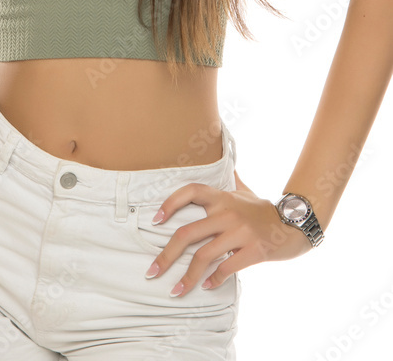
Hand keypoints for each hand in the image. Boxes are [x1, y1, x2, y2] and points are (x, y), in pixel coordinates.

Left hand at [144, 168, 312, 295]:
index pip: (190, 192)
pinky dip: (213, 279)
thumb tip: (222, 155)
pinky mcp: (253, 251)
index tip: (155, 220)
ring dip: (187, 277)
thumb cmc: (263, 209)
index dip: (170, 203)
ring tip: (175, 291)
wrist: (295, 225)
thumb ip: (229, 178)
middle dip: (166, 255)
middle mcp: (227, 212)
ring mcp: (240, 232)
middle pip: (187, 233)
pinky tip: (206, 287)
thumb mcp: (244, 190)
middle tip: (152, 271)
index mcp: (222, 197)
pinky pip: (226, 267)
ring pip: (203, 256)